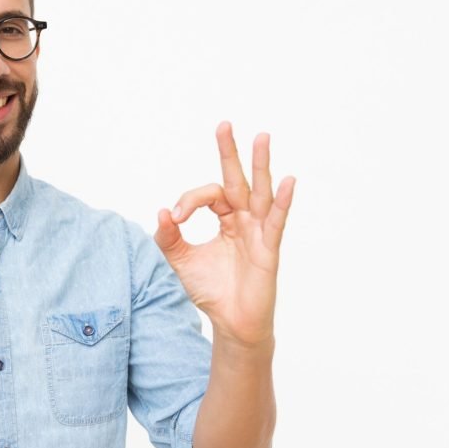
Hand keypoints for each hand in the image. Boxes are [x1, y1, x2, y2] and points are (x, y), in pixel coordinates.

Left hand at [154, 121, 294, 348]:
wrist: (230, 323)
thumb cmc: (210, 291)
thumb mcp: (180, 260)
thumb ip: (168, 237)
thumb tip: (160, 211)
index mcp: (225, 219)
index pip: (209, 195)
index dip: (189, 201)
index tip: (174, 218)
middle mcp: (244, 220)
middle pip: (237, 179)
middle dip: (230, 152)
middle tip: (223, 124)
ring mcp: (258, 231)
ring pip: (260, 191)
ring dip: (261, 164)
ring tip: (262, 136)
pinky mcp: (269, 248)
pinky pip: (276, 220)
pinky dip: (283, 200)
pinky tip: (288, 181)